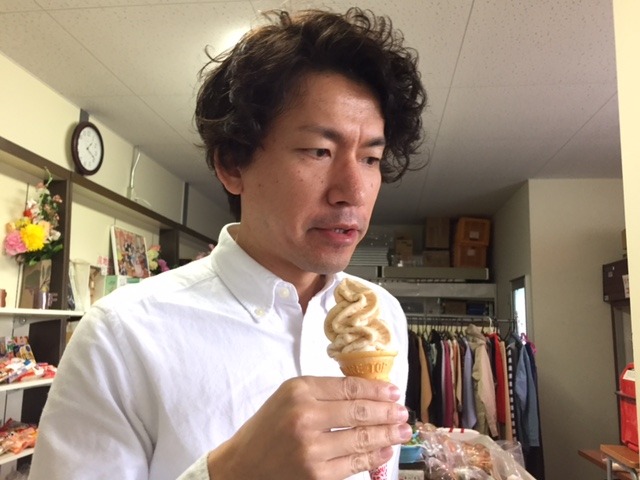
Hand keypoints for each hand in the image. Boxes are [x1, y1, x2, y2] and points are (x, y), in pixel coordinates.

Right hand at [207, 376, 411, 479]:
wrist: (242, 466)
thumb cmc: (267, 428)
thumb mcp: (288, 397)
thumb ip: (322, 392)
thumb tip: (366, 392)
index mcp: (298, 391)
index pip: (349, 387)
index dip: (377, 389)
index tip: (394, 391)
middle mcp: (305, 416)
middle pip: (359, 411)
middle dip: (388, 412)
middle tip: (403, 412)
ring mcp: (312, 448)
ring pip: (362, 438)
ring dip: (388, 434)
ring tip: (402, 431)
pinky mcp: (317, 475)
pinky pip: (355, 463)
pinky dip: (374, 456)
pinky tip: (385, 450)